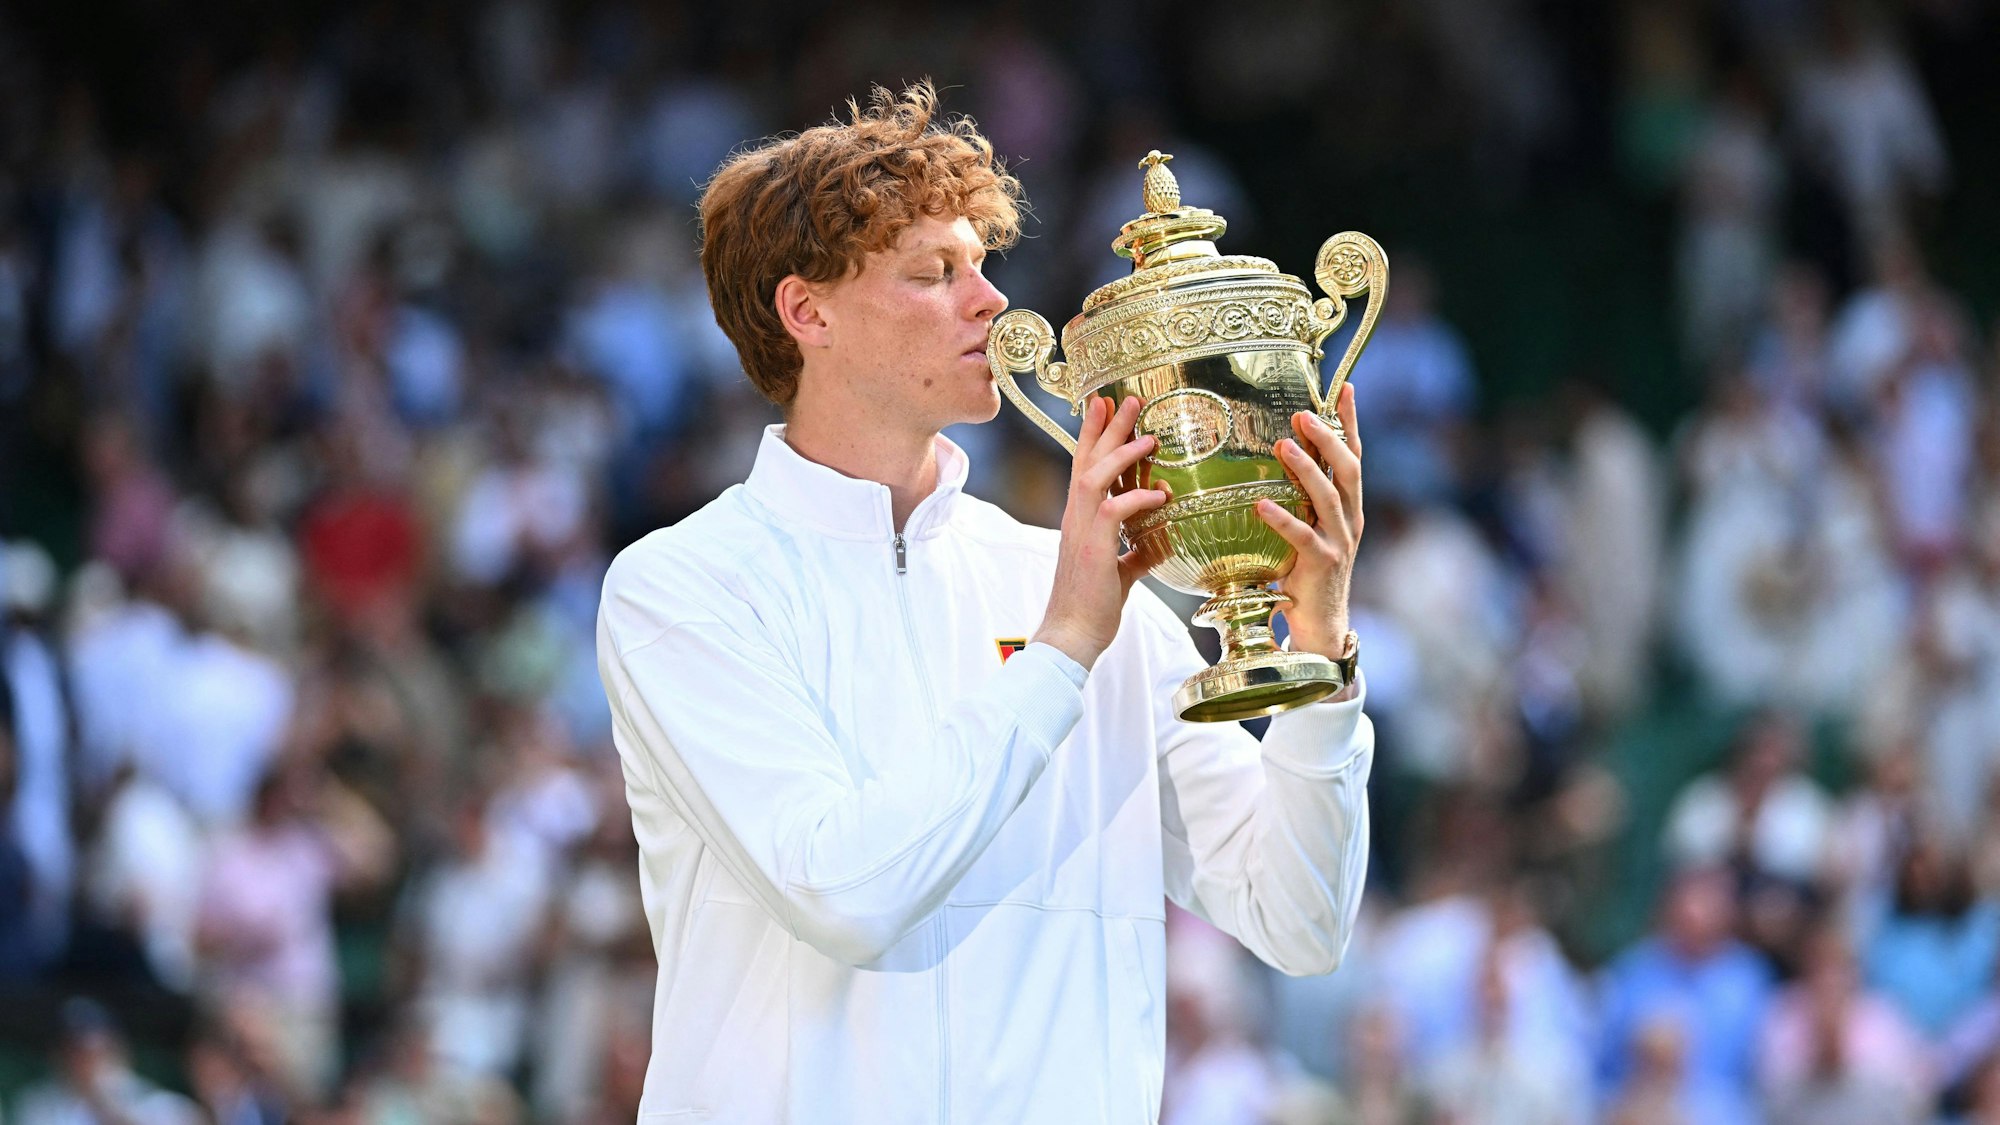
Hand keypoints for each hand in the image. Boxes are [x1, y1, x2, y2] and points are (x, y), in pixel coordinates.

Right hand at [1033, 395, 1169, 668]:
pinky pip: (1115, 511)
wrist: (1071, 636)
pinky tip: (1160, 495)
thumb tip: (1159, 541)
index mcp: (1080, 520)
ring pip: (1096, 477)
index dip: (1094, 435)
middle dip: (1108, 427)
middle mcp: (1076, 518)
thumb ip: (1137, 552)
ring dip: (1122, 453)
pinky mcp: (1093, 549)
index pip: (1085, 467)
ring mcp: (1081, 531)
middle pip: (1088, 460)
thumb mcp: (1121, 572)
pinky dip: (1138, 498)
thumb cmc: (1092, 607)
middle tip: (1127, 399)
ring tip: (1148, 436)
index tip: (1106, 406)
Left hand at [1256, 382, 1363, 660]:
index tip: (1346, 387)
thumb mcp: (1307, 528)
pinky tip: (1261, 505)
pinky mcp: (1322, 565)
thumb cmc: (1305, 573)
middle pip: (1348, 469)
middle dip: (1329, 438)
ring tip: (1283, 446)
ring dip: (1306, 469)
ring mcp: (1339, 542)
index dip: (1350, 422)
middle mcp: (1350, 519)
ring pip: (1328, 497)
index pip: (1354, 456)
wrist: (1320, 626)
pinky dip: (1281, 520)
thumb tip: (1274, 457)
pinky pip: (1302, 537)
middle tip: (1302, 415)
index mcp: (1349, 506)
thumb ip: (1300, 498)